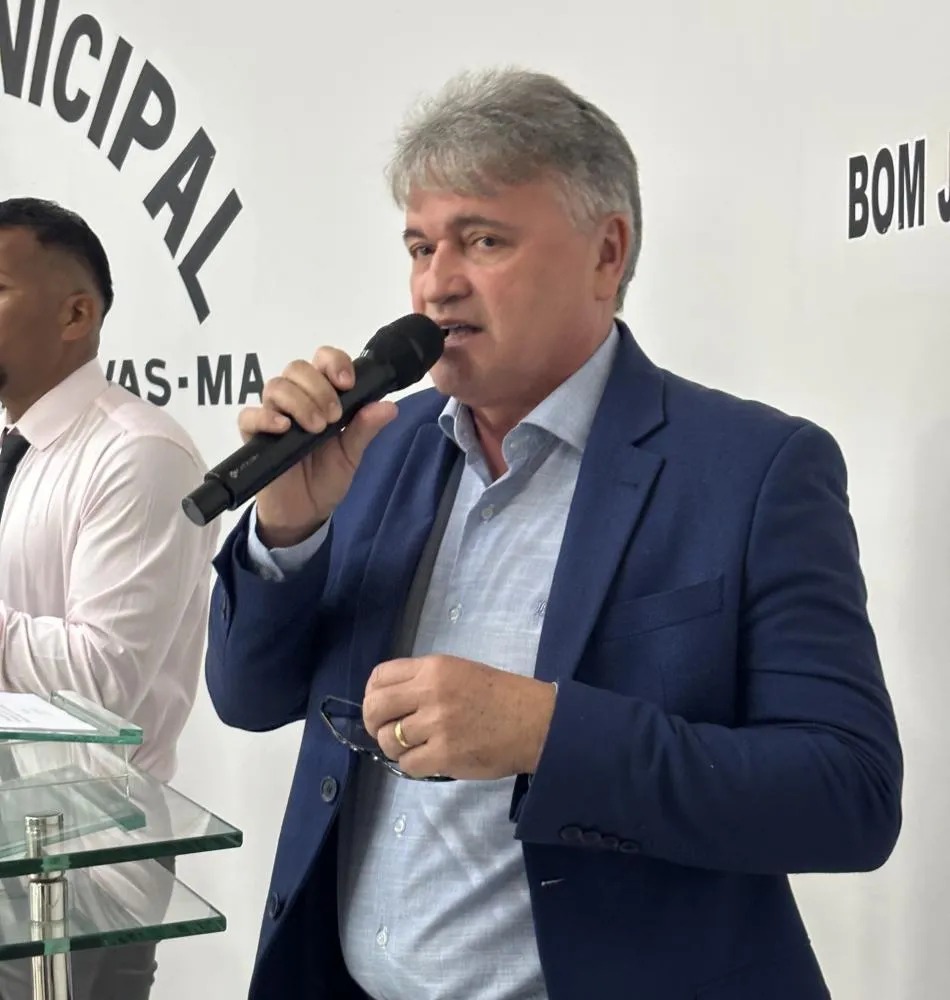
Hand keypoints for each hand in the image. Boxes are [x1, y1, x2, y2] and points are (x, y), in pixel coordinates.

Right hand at [238, 347, 397, 546]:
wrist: (305, 512)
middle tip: (333, 417)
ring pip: (276, 386)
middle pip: (297, 368)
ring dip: (299, 402)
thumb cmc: (327, 477)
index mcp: (322, 395)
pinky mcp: (253, 435)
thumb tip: (389, 407)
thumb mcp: (352, 454)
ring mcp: (273, 414)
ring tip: (315, 428)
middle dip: (319, 388)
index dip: (334, 362)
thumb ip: (366, 428)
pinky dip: (265, 417)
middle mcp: (296, 399)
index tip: (347, 383)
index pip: (323, 359)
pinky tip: (284, 428)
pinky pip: (249, 415)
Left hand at [362, 655, 556, 779]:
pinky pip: (407, 764)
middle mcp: (430, 693)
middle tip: (385, 731)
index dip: (373, 694)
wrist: (535, 722)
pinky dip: (413, 765)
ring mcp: (436, 725)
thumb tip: (390, 701)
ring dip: (395, 747)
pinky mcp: (444, 755)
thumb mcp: (459, 671)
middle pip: (375, 708)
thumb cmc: (500, 695)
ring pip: (388, 740)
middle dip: (373, 723)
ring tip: (414, 747)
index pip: (380, 677)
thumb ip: (424, 681)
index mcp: (433, 668)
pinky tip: (428, 759)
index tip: (382, 706)